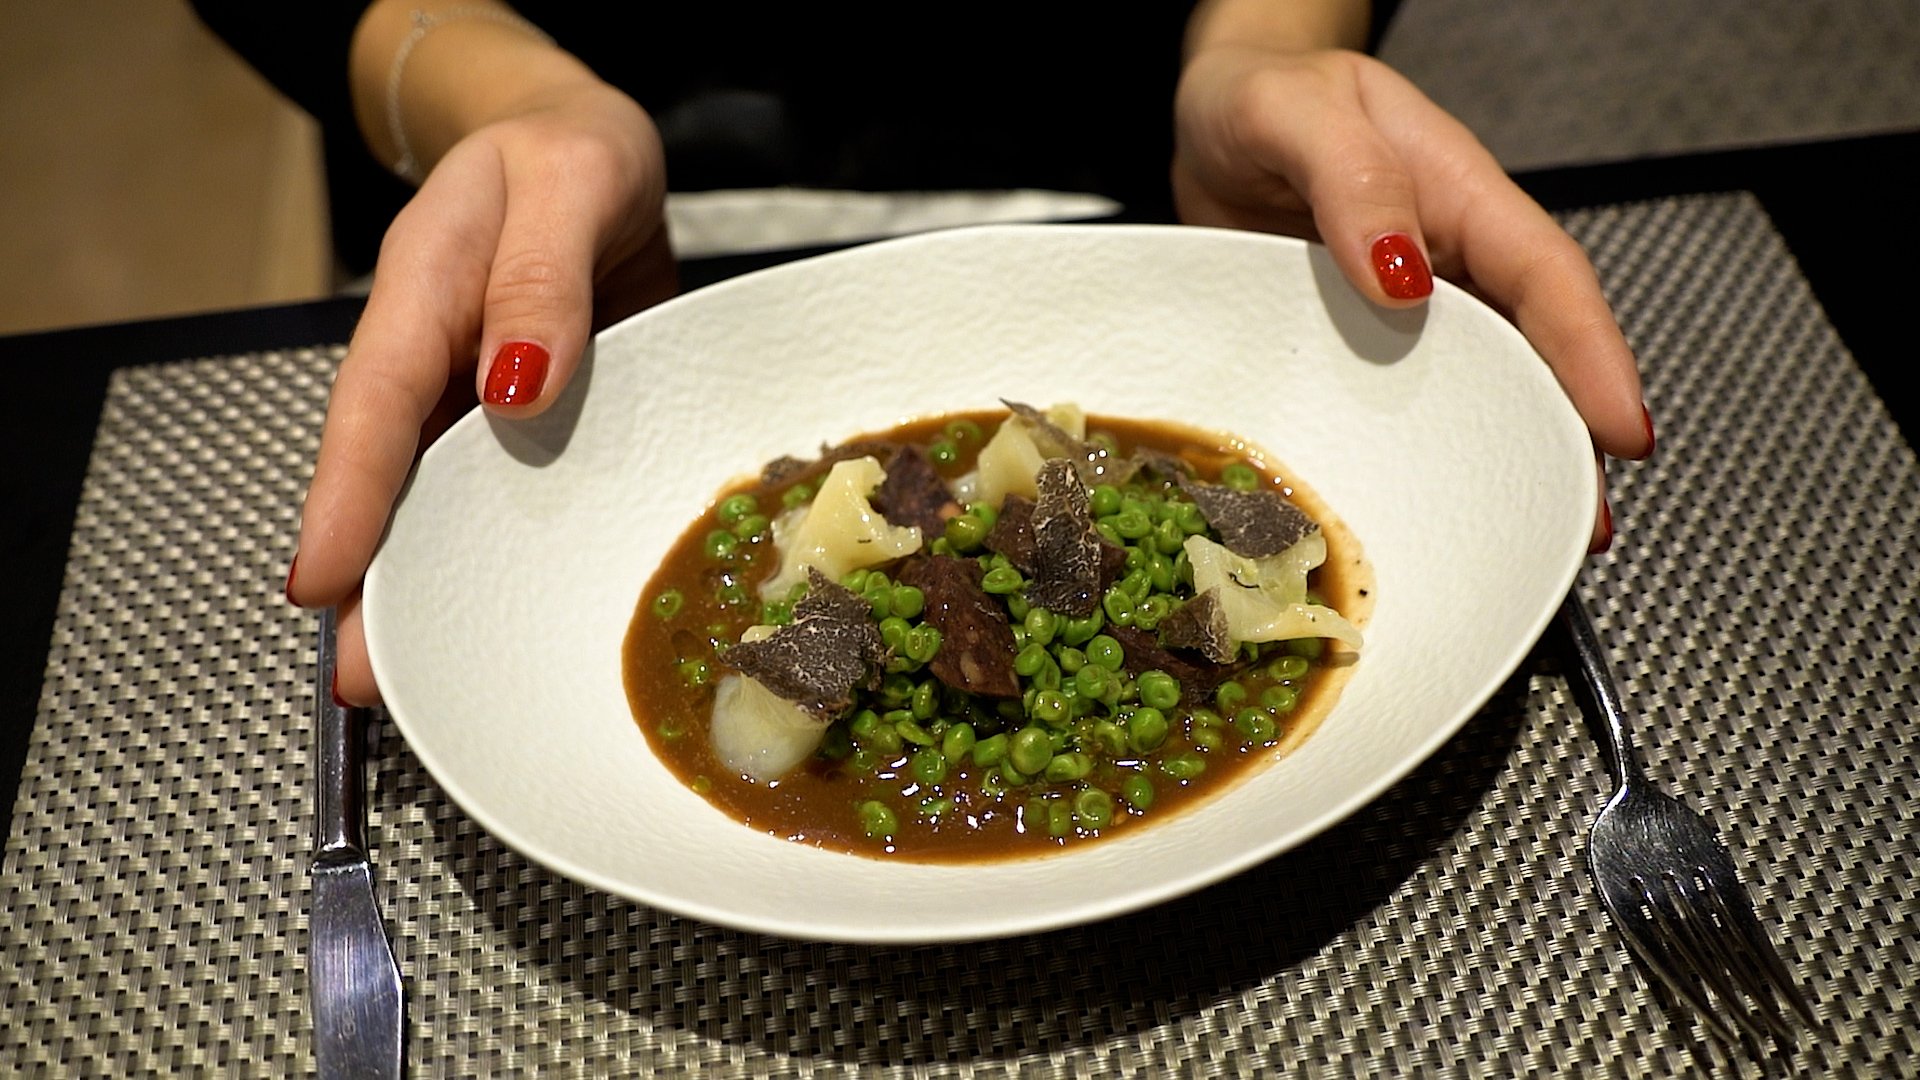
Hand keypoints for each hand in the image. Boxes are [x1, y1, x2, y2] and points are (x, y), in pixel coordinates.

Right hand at [287, 81, 675, 704]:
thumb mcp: (572, 180)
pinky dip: (507, 557)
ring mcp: (481, 398)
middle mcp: (440, 357)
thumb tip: (519, 385)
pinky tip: (514, 619)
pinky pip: (514, 494)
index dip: (346, 495)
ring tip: (423, 681)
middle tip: (361, 677)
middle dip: (373, 577)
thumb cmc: (573, 157)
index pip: (376, 403)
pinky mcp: (534, 424)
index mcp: (424, 291)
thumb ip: (543, 276)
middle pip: (394, 477)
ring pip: (446, 501)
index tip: (320, 577)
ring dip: (434, 586)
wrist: (593, 151)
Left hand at [1172, 46, 1653, 550]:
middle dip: (1565, 435)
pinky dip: (1418, 456)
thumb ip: (1350, 179)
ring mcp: (1404, 308)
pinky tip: (1422, 505)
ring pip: (1472, 388)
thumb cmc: (1262, 95)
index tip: (1623, 428)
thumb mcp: (1294, 112)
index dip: (1592, 355)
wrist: (1212, 113)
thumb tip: (1400, 270)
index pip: (1545, 277)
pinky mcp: (1356, 344)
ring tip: (1526, 536)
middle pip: (1529, 351)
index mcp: (1456, 192)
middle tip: (1579, 522)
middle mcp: (1445, 257)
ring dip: (1502, 459)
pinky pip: (1398, 402)